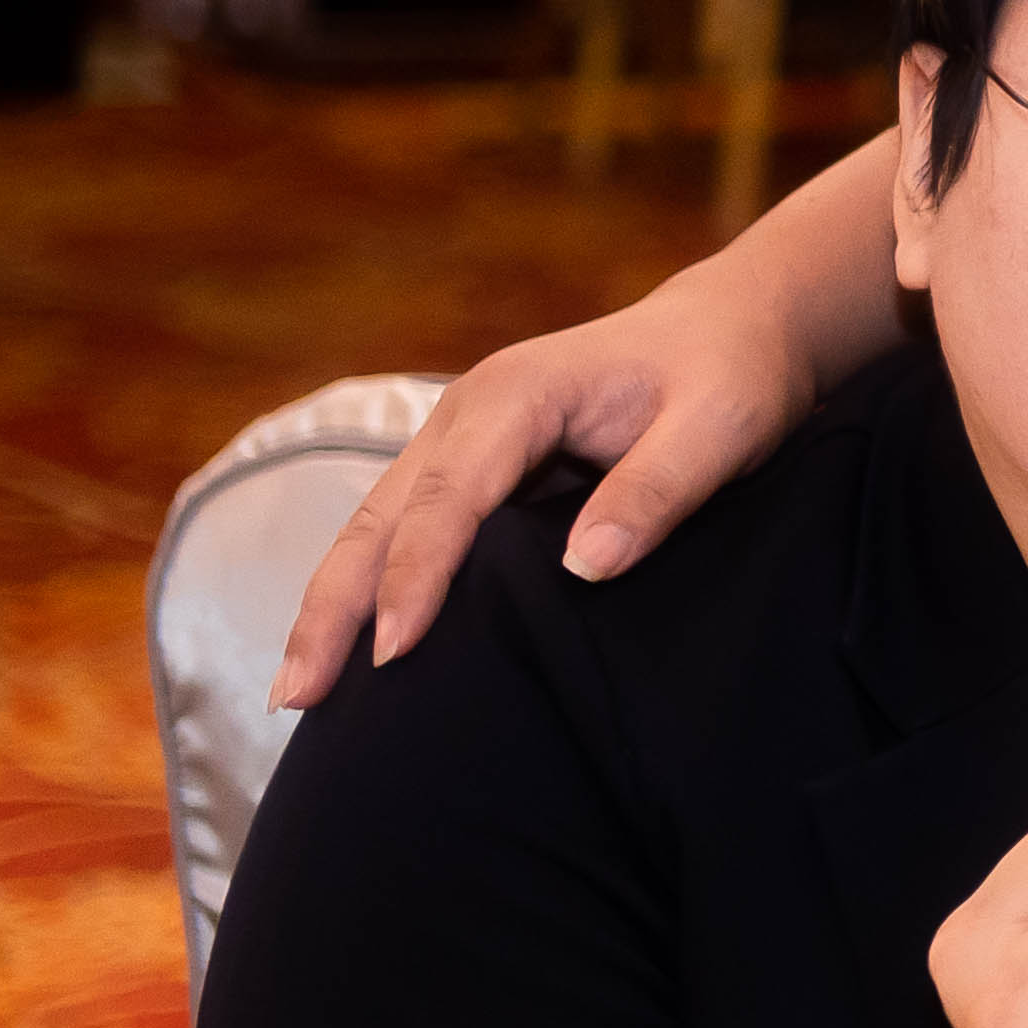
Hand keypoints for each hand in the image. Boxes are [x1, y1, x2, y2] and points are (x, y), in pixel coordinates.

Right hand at [272, 263, 819, 699]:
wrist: (730, 330)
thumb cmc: (729, 376)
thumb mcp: (719, 430)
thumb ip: (655, 491)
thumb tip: (585, 566)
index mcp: (517, 396)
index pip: (448, 499)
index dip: (417, 578)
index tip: (395, 654)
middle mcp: (466, 413)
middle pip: (380, 516)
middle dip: (334, 606)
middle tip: (298, 697)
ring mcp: (459, 439)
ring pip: (374, 526)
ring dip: (333, 605)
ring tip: (299, 693)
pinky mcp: (472, 468)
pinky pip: (404, 530)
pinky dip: (370, 587)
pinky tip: (355, 648)